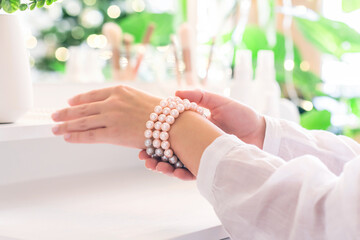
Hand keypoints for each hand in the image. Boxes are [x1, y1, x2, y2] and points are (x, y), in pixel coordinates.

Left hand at [51, 85, 160, 147]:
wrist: (173, 123)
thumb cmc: (161, 112)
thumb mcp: (140, 98)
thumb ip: (124, 101)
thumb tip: (112, 108)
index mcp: (119, 90)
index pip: (92, 95)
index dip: (78, 100)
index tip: (70, 102)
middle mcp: (113, 102)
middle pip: (83, 108)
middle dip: (66, 113)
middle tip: (55, 117)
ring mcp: (111, 117)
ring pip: (82, 121)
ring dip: (66, 126)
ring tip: (55, 128)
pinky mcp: (113, 133)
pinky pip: (89, 135)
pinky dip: (76, 137)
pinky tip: (67, 138)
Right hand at [139, 89, 265, 179]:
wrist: (260, 131)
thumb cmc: (240, 114)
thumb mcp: (218, 101)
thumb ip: (198, 97)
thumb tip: (174, 93)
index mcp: (192, 129)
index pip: (168, 135)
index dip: (154, 138)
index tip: (141, 139)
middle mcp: (193, 143)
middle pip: (168, 152)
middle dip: (153, 157)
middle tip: (143, 158)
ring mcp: (200, 155)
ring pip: (177, 165)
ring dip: (164, 167)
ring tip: (155, 166)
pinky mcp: (209, 166)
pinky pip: (193, 173)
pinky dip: (182, 174)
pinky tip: (173, 172)